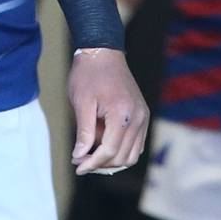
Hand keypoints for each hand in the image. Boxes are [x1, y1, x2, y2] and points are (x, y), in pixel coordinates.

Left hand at [69, 48, 147, 175]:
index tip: (77, 166)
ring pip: (132, 154)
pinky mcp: (142, 115)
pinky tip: (102, 146)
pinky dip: (121, 150)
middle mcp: (138, 117)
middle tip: (80, 160)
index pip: (110, 151)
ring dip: (112, 159)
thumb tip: (79, 156)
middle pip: (123, 156)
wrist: (103, 52)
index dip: (92, 163)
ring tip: (90, 154)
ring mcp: (143, 116)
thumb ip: (83, 132)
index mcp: (122, 113)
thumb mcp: (81, 103)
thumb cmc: (88, 75)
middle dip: (101, 164)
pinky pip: (136, 143)